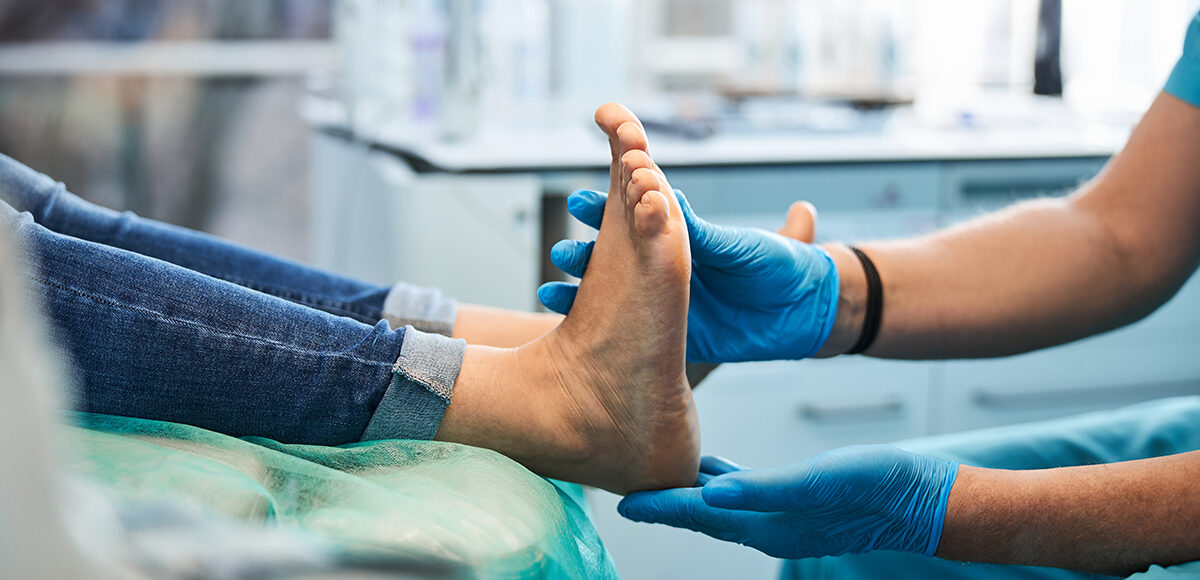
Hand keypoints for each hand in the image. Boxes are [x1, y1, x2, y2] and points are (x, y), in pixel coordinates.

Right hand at [538, 189, 838, 362]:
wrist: (807, 313)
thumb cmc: (784, 266)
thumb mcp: (744, 245)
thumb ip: (704, 231)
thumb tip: (667, 195)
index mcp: (684, 237)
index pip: (636, 216)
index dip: (607, 207)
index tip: (579, 202)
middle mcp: (667, 267)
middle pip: (614, 254)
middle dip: (585, 251)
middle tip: (562, 253)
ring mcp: (666, 302)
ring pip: (612, 293)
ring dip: (583, 289)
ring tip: (555, 289)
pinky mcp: (672, 337)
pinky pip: (626, 332)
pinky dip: (595, 328)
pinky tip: (570, 326)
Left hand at [616, 446, 959, 558]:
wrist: (923, 499)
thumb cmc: (877, 486)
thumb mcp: (818, 480)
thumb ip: (763, 489)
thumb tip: (711, 494)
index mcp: (767, 523)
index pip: (697, 515)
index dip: (658, 507)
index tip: (622, 502)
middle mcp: (768, 525)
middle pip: (701, 515)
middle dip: (664, 504)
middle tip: (628, 489)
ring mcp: (782, 517)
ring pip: (721, 506)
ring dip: (689, 495)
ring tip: (660, 476)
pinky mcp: (797, 503)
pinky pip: (746, 494)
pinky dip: (721, 483)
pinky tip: (712, 467)